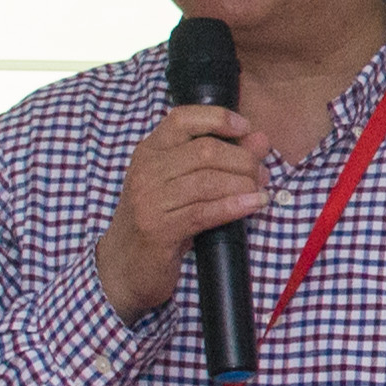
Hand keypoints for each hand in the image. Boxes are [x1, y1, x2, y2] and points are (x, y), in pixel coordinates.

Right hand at [96, 107, 265, 319]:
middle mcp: (145, 170)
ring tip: (260, 190)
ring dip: (243, 184)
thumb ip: (219, 159)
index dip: (218, 118)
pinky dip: (235, 206)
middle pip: (205, 151)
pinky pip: (205, 212)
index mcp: (149, 152)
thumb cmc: (159, 222)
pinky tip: (254, 204)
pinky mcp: (159, 229)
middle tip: (261, 172)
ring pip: (208, 180)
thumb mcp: (183, 186)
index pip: (183, 119)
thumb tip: (259, 139)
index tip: (246, 128)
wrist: (124, 266)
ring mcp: (149, 200)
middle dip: (242, 159)